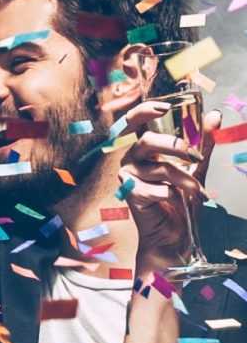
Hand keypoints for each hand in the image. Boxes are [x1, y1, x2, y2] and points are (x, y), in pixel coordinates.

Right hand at [117, 99, 215, 272]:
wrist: (173, 234)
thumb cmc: (179, 202)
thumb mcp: (195, 168)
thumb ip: (203, 143)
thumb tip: (215, 116)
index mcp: (143, 149)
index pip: (135, 122)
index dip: (146, 110)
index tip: (166, 108)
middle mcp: (131, 159)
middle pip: (146, 140)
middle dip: (175, 146)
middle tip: (195, 155)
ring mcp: (127, 177)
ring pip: (160, 168)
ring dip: (184, 179)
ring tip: (195, 190)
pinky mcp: (129, 195)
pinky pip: (158, 188)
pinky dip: (174, 195)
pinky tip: (177, 202)